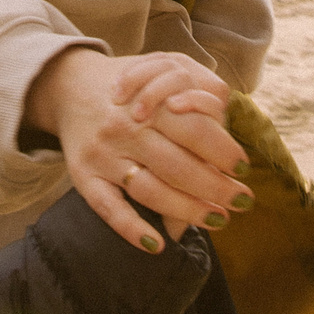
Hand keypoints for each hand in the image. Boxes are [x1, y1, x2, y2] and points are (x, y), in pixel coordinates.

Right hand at [24, 48, 247, 250]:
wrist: (69, 86)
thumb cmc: (132, 85)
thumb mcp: (165, 69)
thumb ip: (199, 95)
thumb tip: (228, 135)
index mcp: (147, 103)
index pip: (193, 129)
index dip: (223, 151)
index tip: (244, 169)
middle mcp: (124, 129)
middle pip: (176, 164)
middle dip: (216, 187)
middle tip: (243, 201)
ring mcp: (103, 155)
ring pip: (149, 190)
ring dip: (187, 210)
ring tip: (218, 219)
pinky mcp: (83, 176)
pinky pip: (107, 208)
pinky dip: (132, 229)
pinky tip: (159, 244)